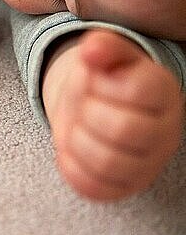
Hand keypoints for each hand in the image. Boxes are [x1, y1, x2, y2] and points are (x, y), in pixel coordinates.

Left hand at [42, 29, 183, 200]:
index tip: (94, 78)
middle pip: (123, 129)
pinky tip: (71, 147)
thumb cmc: (104, 79)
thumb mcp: (104, 54)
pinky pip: (94, 188)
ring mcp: (147, 164)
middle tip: (82, 103)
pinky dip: (71, 166)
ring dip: (76, 140)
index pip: (138, 91)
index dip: (102, 83)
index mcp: (163, 92)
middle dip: (87, 112)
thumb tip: (92, 49)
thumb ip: (102, 46)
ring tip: (77, 124)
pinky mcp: (124, 187)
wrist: (96, 105)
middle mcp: (164, 132)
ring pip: (107, 163)